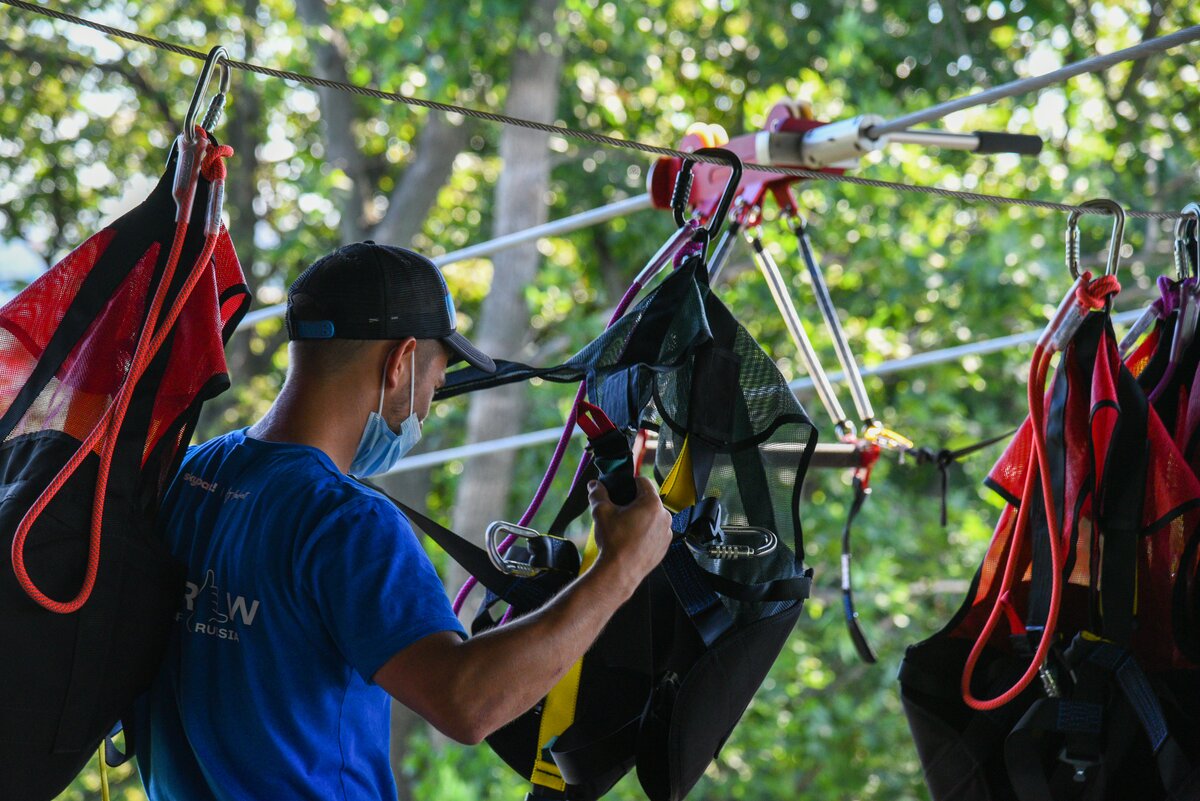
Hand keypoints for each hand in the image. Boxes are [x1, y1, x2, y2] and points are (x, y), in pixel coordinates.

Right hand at [588, 476, 672, 595]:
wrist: (620, 572)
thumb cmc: (614, 542)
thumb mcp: (601, 513)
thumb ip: (597, 494)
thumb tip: (594, 485)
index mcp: (652, 503)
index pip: (643, 481)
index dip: (629, 483)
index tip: (621, 491)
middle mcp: (664, 516)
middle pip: (648, 499)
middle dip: (634, 503)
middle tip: (619, 513)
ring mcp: (667, 532)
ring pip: (653, 516)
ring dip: (641, 517)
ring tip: (625, 529)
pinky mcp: (665, 546)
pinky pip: (656, 532)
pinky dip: (646, 532)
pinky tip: (632, 540)